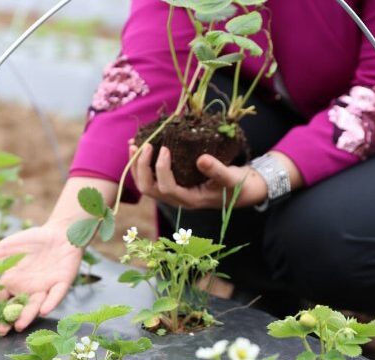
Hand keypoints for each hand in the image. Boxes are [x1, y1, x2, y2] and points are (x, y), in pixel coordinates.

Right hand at [0, 222, 82, 335]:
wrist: (57, 233)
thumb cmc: (28, 243)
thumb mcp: (1, 251)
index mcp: (10, 285)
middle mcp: (25, 292)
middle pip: (13, 309)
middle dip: (6, 320)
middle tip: (0, 331)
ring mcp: (43, 289)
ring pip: (34, 306)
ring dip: (27, 316)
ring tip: (19, 325)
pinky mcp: (61, 284)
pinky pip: (55, 295)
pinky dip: (50, 302)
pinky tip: (43, 309)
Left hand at [130, 142, 268, 208]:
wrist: (239, 191)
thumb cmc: (236, 185)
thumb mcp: (231, 177)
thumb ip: (218, 170)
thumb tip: (201, 159)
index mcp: (189, 200)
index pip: (167, 188)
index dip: (161, 170)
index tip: (165, 149)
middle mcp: (176, 199)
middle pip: (149, 189)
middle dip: (142, 168)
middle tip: (145, 145)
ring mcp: (171, 193)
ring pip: (145, 185)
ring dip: (136, 166)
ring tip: (134, 145)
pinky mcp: (170, 185)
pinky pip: (149, 177)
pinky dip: (141, 164)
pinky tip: (139, 147)